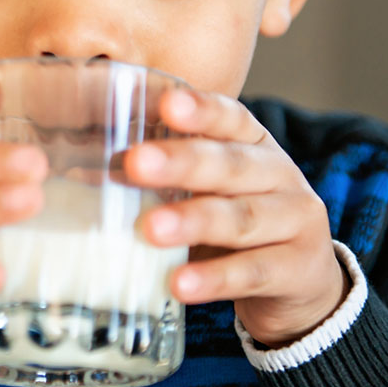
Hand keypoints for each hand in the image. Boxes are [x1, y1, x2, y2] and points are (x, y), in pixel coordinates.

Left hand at [124, 89, 348, 346]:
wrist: (303, 279)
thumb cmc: (237, 220)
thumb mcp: (210, 188)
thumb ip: (165, 177)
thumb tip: (84, 171)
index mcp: (254, 144)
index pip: (231, 118)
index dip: (201, 110)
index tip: (167, 103)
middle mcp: (280, 174)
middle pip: (232, 165)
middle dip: (183, 162)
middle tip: (136, 162)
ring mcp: (296, 221)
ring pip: (243, 217)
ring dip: (193, 221)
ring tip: (150, 229)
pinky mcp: (298, 269)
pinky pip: (254, 273)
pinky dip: (214, 278)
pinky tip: (178, 284)